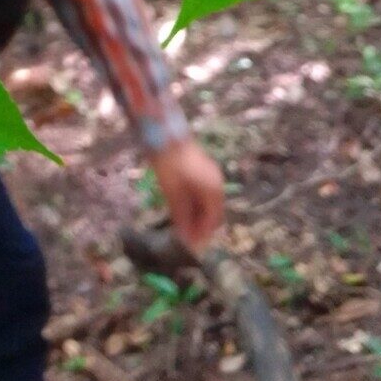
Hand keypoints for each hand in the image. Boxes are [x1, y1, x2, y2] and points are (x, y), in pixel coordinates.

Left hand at [151, 136, 225, 253]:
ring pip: (208, 202)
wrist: (164, 134)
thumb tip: (185, 239)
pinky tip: (183, 208)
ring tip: (183, 225)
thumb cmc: (169, 165)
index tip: (192, 245)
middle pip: (212, 212)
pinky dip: (196, 203)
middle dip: (201, 225)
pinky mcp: (203, 168)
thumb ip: (181, 217)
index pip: (213, 220)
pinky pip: (203, 192)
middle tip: (186, 237)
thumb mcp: (173, 194)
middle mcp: (217, 183)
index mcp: (213, 190)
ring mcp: (211, 174)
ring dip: (198, 214)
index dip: (202, 234)